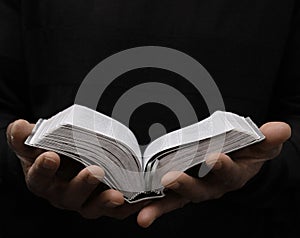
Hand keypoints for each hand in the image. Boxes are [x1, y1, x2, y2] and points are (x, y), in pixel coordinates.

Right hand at [6, 119, 147, 218]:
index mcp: (43, 180)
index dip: (43, 169)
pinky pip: (116, 209)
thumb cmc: (50, 150)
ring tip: (118, 195)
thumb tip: (19, 127)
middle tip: (95, 171)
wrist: (67, 158)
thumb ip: (25, 136)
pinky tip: (141, 200)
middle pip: (70, 196)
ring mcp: (84, 200)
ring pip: (94, 207)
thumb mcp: (34, 142)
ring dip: (106, 202)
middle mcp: (63, 194)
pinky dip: (128, 206)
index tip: (50, 156)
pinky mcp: (103, 201)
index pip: (39, 178)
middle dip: (82, 185)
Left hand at [136, 121, 290, 227]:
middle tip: (171, 179)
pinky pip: (163, 200)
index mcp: (231, 176)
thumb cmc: (244, 154)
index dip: (223, 167)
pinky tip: (136, 212)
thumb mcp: (258, 147)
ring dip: (160, 205)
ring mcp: (192, 190)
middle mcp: (211, 187)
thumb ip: (267, 140)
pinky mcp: (177, 191)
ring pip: (176, 200)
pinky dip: (151, 206)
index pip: (229, 173)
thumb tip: (282, 129)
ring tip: (144, 213)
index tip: (216, 158)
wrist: (231, 163)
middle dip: (186, 185)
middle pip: (198, 190)